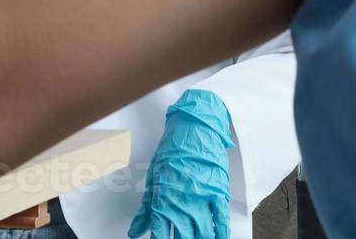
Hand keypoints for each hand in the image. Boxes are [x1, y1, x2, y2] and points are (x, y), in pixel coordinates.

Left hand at [129, 89, 233, 238]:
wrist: (195, 127)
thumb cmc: (173, 148)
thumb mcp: (154, 177)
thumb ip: (145, 209)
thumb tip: (134, 231)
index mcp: (164, 197)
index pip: (160, 232)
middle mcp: (183, 200)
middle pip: (183, 236)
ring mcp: (203, 196)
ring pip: (203, 231)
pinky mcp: (218, 191)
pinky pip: (221, 218)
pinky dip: (220, 232)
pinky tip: (218, 238)